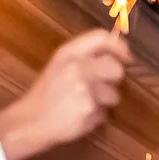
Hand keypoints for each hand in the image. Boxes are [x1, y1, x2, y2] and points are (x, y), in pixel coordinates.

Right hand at [0, 30, 130, 159]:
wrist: (30, 121)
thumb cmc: (47, 94)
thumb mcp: (60, 65)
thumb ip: (85, 56)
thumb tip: (117, 54)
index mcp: (69, 52)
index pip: (101, 37)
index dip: (119, 46)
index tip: (127, 56)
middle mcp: (78, 67)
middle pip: (116, 69)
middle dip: (114, 80)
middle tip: (101, 87)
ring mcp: (85, 89)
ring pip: (114, 95)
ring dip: (104, 102)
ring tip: (83, 104)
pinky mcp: (89, 110)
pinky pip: (104, 114)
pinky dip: (95, 118)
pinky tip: (79, 116)